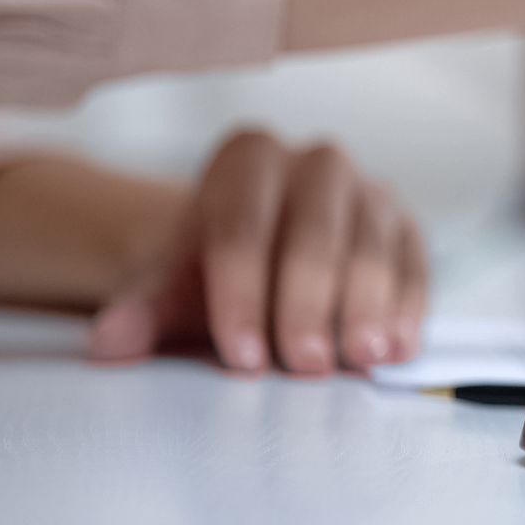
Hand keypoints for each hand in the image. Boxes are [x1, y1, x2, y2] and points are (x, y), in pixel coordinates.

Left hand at [87, 131, 427, 374]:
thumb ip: (145, 312)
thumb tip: (111, 342)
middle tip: (304, 364)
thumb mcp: (177, 287)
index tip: (242, 355)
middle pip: (311, 232)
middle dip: (308, 303)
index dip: (241, 294)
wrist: (264, 254)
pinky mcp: (406, 224)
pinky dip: (408, 307)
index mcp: (246, 160)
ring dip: (367, 306)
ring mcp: (368, 189)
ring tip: (359, 358)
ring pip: (370, 244)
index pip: (241, 226)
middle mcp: (314, 162)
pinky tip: (396, 346)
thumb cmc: (221, 269)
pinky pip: (413, 262)